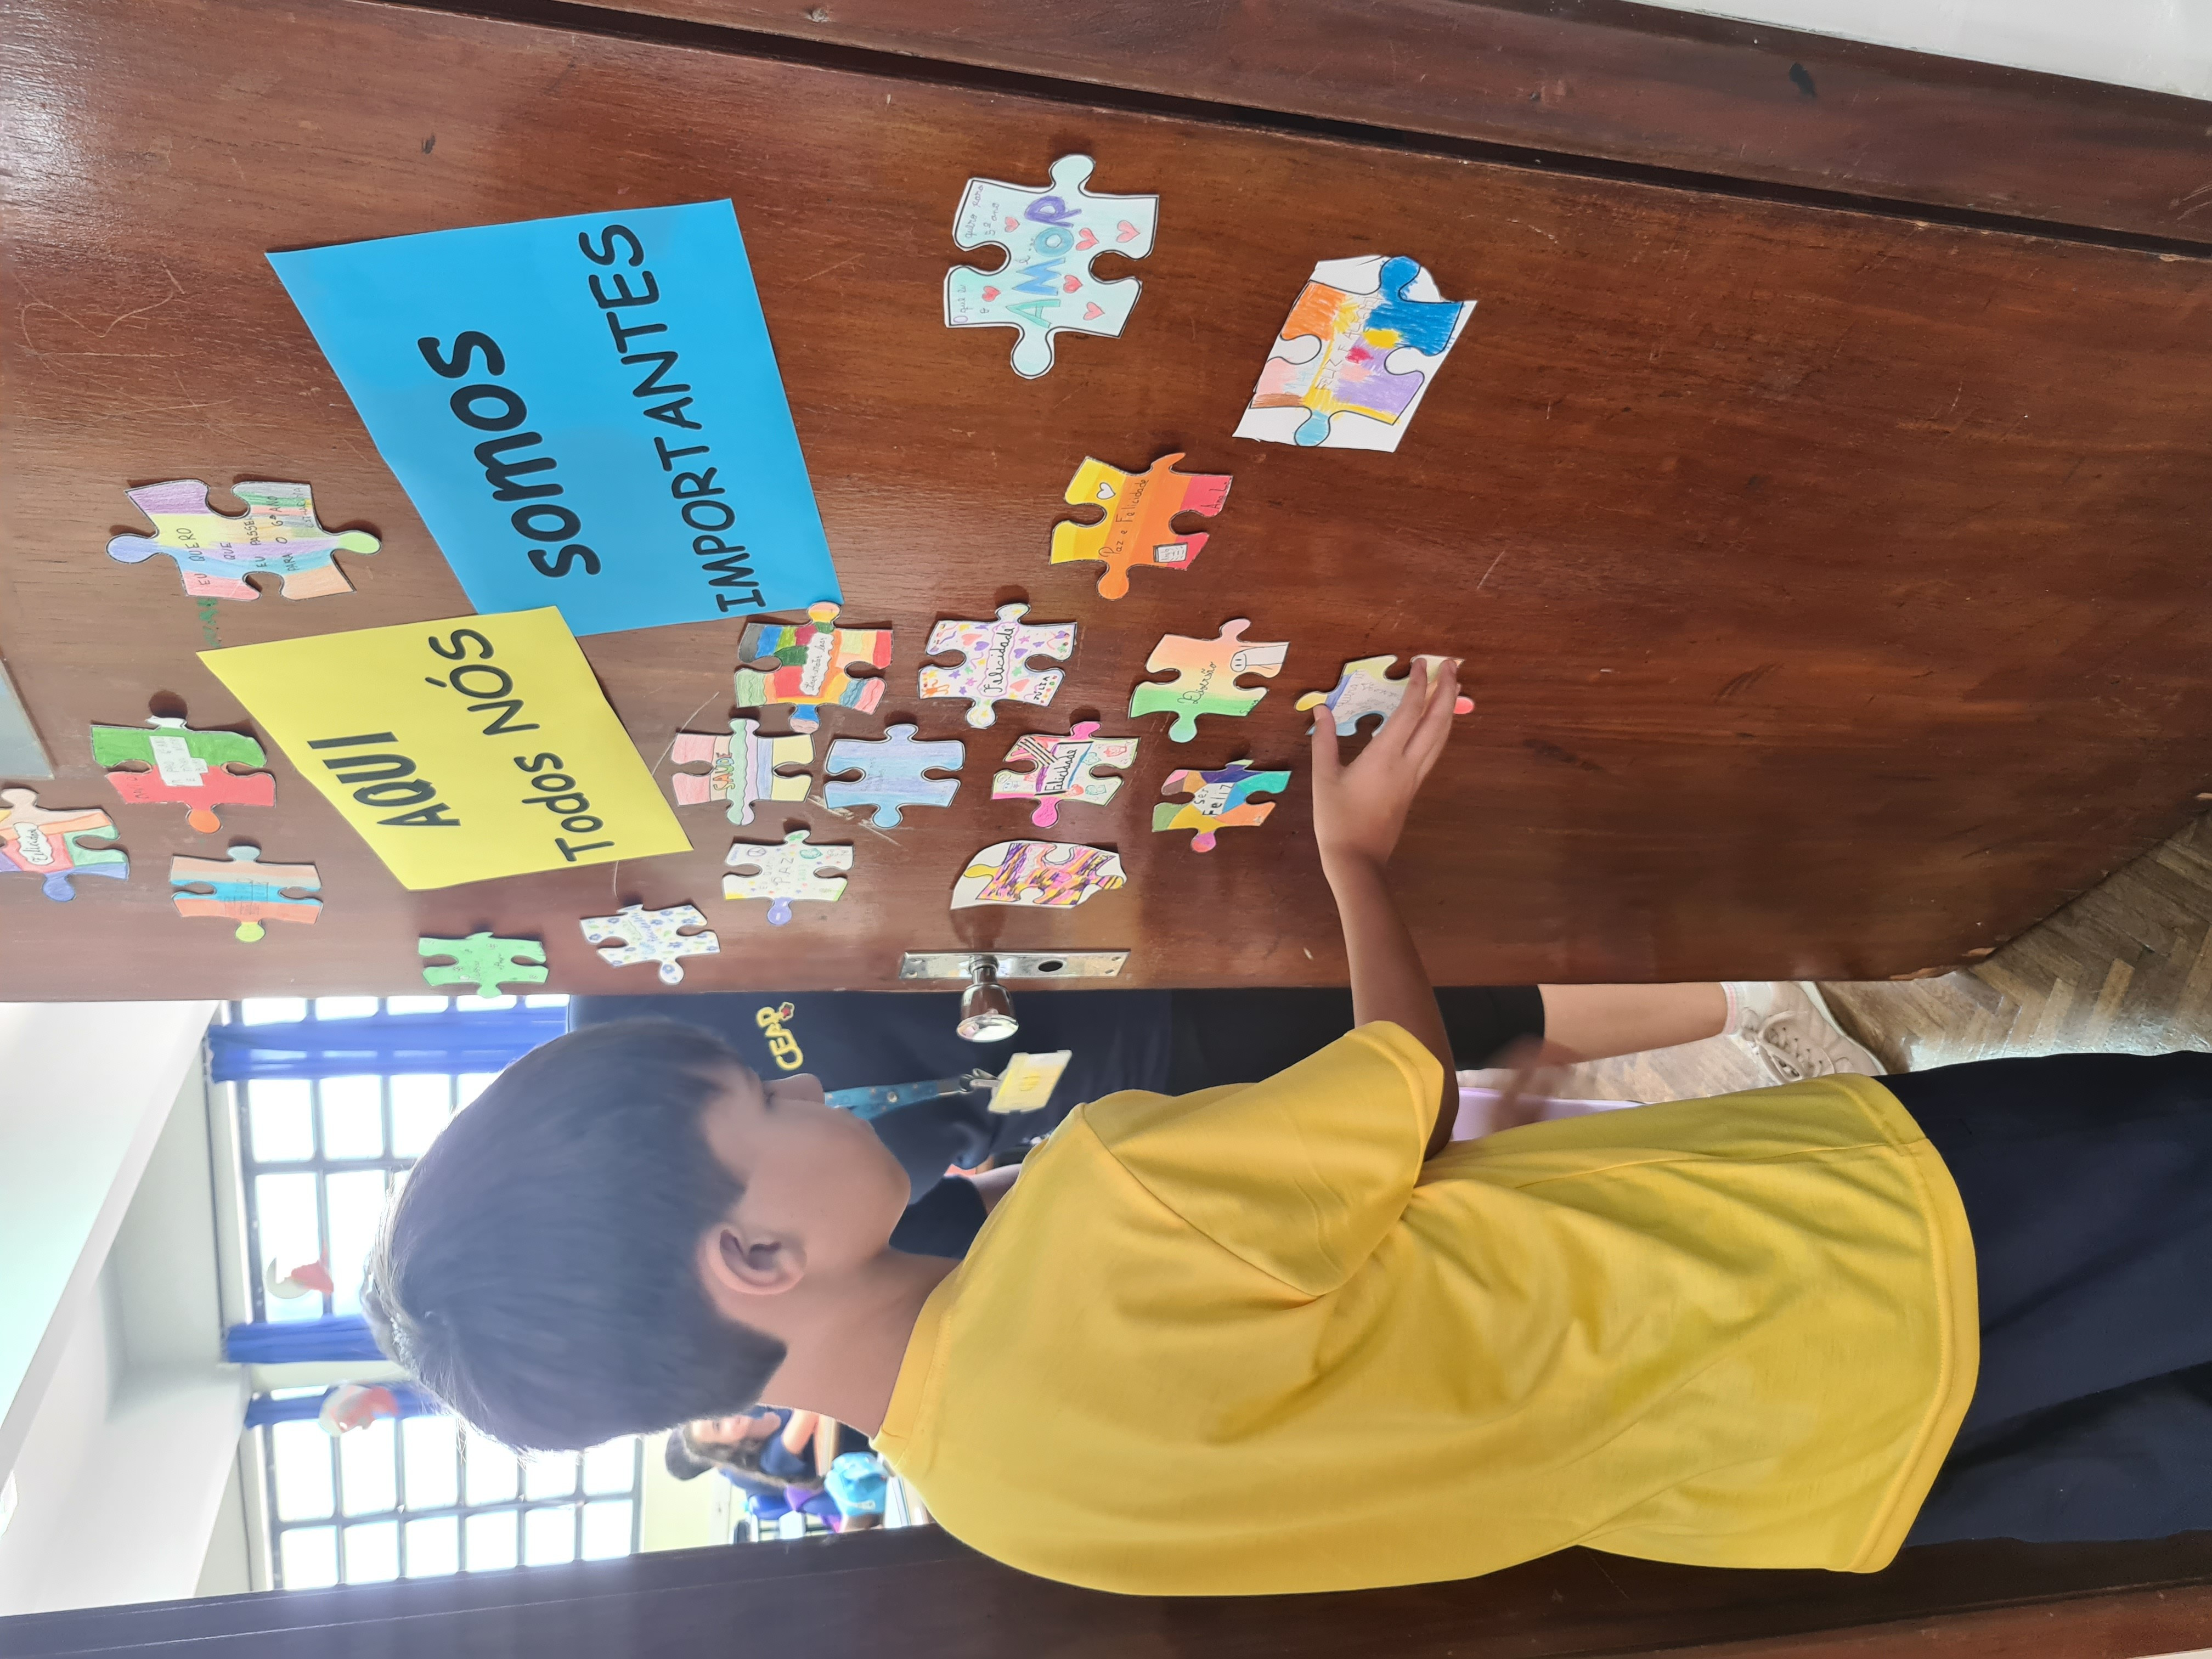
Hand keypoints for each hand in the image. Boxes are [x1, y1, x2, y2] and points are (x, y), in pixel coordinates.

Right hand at [1310, 658, 1460, 868]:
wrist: (1357, 860)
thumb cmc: (1336, 820)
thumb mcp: (1323, 777)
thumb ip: (1324, 740)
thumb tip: (1322, 708)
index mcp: (1385, 757)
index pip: (1409, 711)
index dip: (1417, 683)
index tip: (1418, 662)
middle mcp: (1407, 764)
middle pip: (1437, 721)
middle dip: (1446, 690)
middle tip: (1451, 665)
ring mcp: (1414, 778)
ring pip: (1441, 738)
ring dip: (1448, 709)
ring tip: (1451, 687)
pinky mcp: (1413, 789)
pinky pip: (1434, 752)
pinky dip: (1440, 731)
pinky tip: (1437, 724)